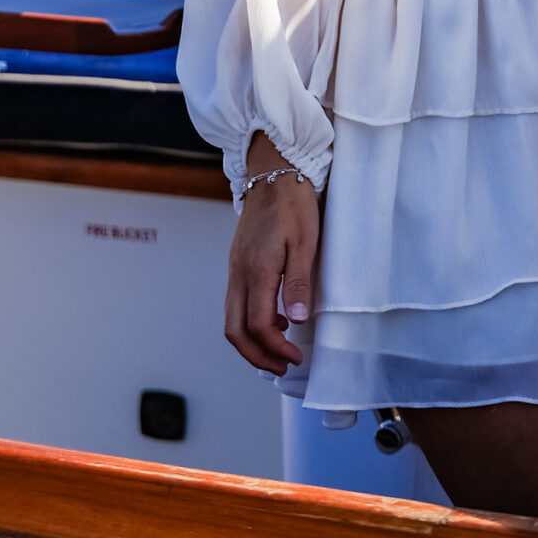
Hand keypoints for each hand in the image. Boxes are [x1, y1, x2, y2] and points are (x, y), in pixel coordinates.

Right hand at [225, 135, 321, 375]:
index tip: (295, 357)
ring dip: (252, 342)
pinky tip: (275, 317)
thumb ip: (298, 282)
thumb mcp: (305, 241)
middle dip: (257, 355)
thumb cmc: (293, 202)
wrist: (273, 171)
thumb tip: (295, 322)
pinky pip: (236, 304)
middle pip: (235, 331)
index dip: (275, 348)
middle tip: (283, 366)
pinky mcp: (237, 264)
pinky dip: (250, 322)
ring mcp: (234, 269)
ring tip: (279, 349)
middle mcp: (239, 273)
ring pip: (231, 320)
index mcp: (256, 270)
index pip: (257, 325)